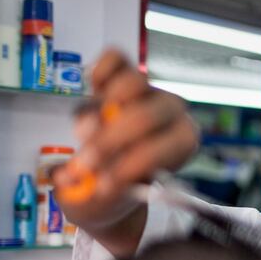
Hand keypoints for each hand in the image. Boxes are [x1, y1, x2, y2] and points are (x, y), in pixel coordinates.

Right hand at [54, 50, 197, 234]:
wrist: (114, 170)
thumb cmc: (118, 188)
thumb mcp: (113, 199)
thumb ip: (99, 190)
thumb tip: (76, 178)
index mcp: (184, 142)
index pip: (159, 150)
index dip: (127, 168)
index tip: (103, 188)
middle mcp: (174, 111)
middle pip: (143, 117)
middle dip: (107, 143)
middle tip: (82, 165)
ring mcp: (150, 89)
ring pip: (130, 84)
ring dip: (99, 110)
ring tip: (83, 134)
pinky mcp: (125, 73)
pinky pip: (115, 60)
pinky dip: (99, 74)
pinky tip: (91, 94)